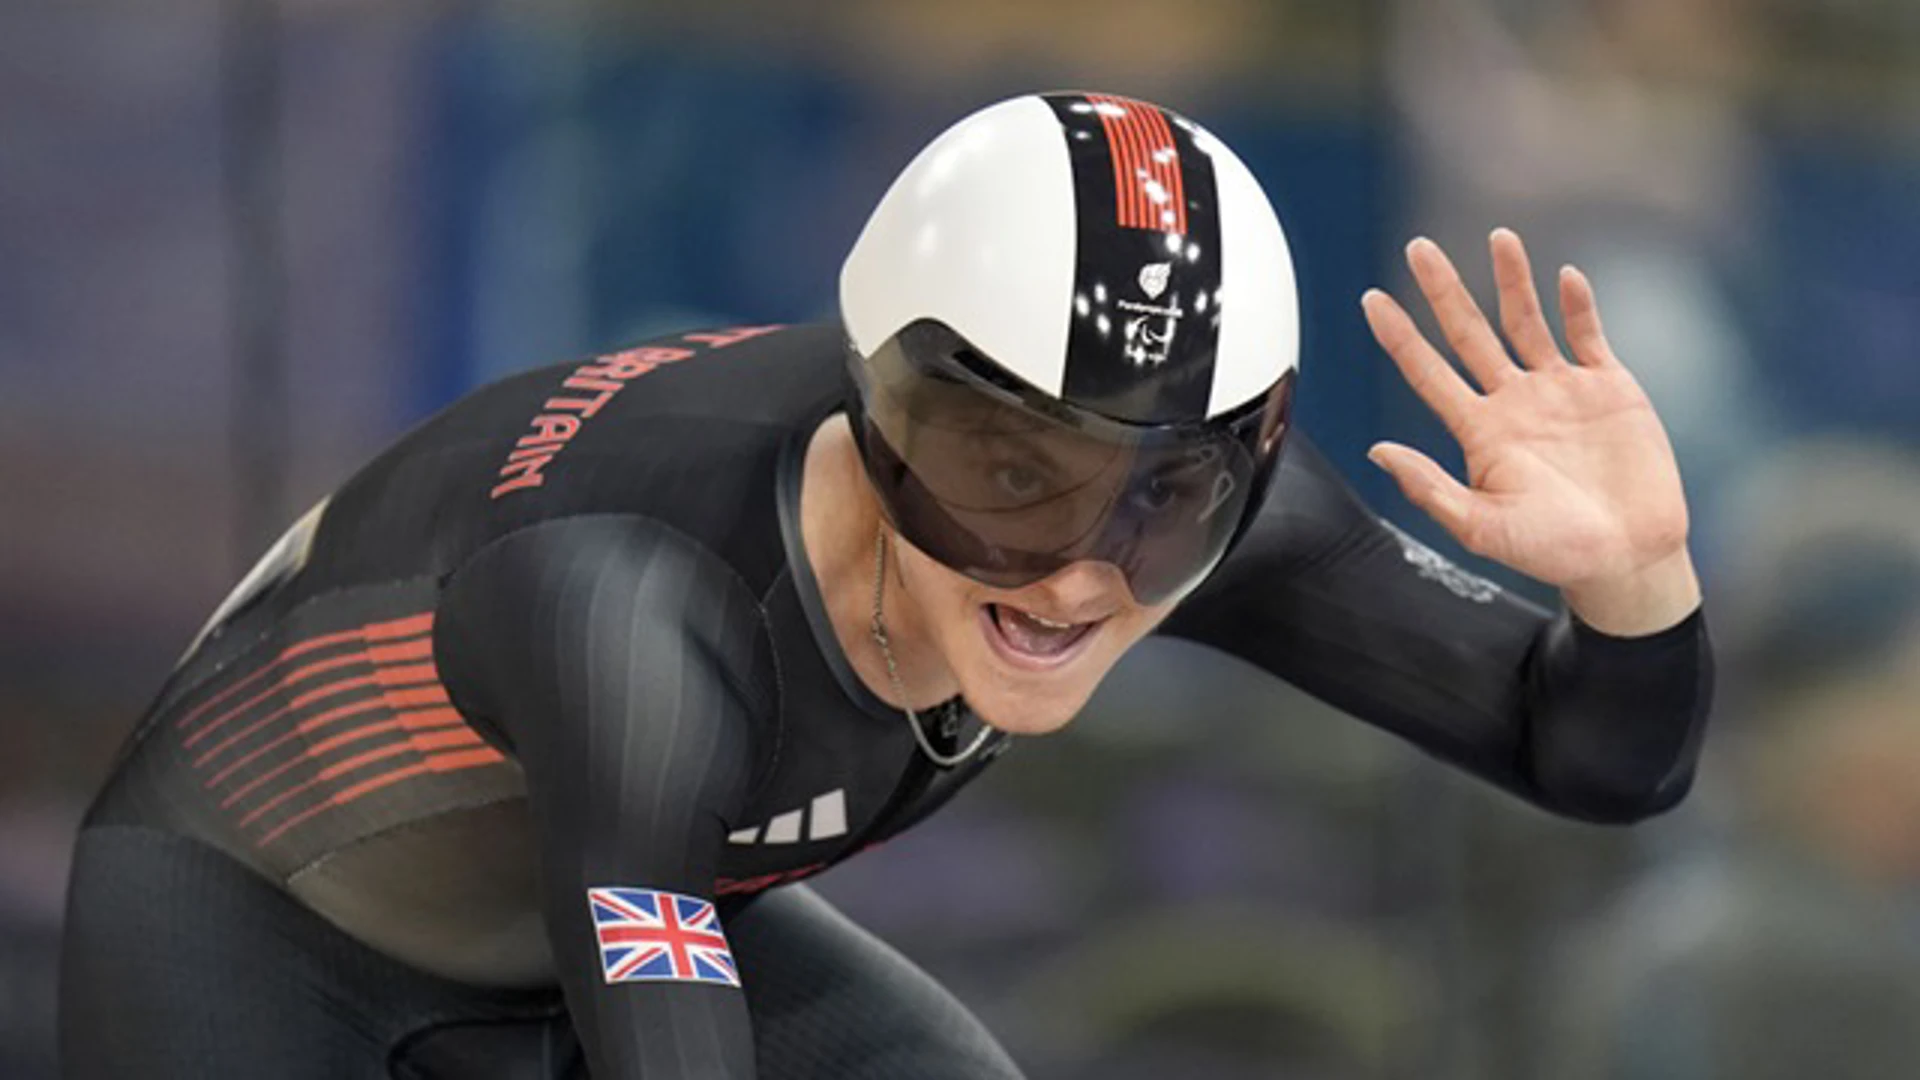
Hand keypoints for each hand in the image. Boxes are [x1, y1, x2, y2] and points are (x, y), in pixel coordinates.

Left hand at [1361, 229, 1700, 635]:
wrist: (1627, 558)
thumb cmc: (1553, 553)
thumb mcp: (1481, 528)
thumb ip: (1430, 488)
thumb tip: (1377, 452)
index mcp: (1479, 432)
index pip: (1427, 372)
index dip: (1399, 336)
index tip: (1371, 299)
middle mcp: (1512, 403)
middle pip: (1469, 333)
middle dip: (1443, 290)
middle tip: (1417, 247)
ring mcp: (1559, 391)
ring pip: (1526, 321)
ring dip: (1511, 280)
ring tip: (1497, 238)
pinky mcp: (1608, 387)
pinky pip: (1588, 335)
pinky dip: (1577, 305)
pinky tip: (1564, 276)